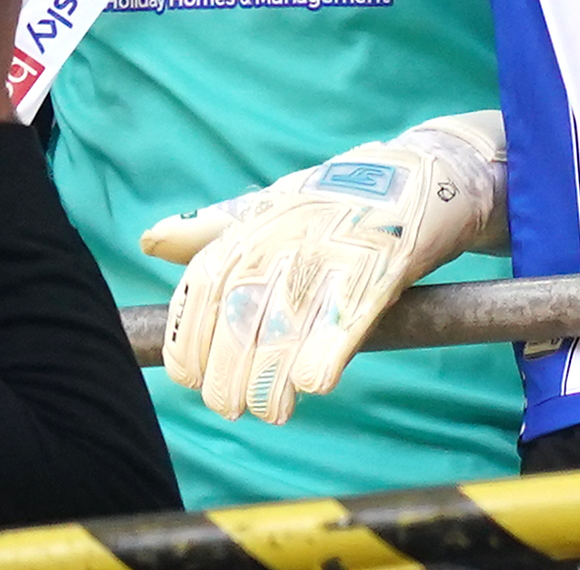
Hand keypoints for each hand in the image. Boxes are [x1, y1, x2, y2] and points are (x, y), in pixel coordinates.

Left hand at [140, 111, 507, 421]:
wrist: (429, 169)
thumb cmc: (342, 196)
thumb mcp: (274, 203)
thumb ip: (215, 228)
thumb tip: (150, 240)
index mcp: (255, 226)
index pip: (199, 293)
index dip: (189, 345)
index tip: (193, 379)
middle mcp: (287, 238)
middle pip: (237, 323)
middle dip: (228, 378)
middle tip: (236, 406)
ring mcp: (335, 252)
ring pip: (283, 335)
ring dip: (269, 386)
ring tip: (272, 409)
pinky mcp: (383, 268)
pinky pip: (342, 327)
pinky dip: (321, 364)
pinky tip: (315, 384)